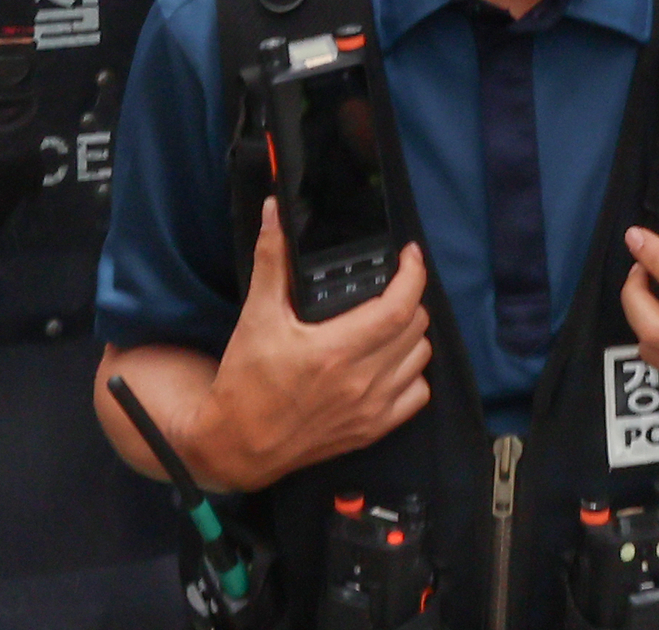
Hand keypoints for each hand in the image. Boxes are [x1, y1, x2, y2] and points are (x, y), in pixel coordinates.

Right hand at [186, 203, 432, 490]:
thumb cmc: (246, 383)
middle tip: (388, 288)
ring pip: (420, 359)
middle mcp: (361, 382)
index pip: (400, 307)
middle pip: (416, 328)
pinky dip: (410, 373)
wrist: (238, 444)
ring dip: (410, 335)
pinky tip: (388, 362)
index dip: (413, 275)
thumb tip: (275, 213)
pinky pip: (416, 396)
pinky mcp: (372, 430)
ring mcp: (371, 409)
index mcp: (336, 351)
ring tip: (387, 321)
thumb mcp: (256, 316)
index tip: (409, 256)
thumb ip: (271, 260)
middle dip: (408, 298)